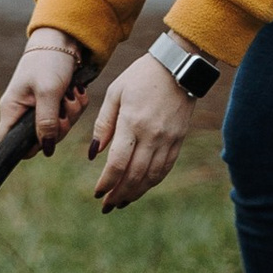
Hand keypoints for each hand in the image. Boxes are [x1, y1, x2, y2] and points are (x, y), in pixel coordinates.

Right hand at [0, 28, 92, 151]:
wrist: (64, 37)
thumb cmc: (49, 60)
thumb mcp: (48, 92)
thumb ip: (46, 122)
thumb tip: (45, 148)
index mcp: (12, 108)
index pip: (9, 143)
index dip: (28, 148)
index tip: (47, 139)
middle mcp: (23, 111)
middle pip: (41, 138)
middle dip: (59, 126)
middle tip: (65, 108)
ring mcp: (39, 106)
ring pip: (58, 127)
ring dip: (71, 113)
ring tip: (72, 93)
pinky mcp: (55, 101)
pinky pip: (68, 115)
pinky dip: (76, 105)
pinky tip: (76, 90)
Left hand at [87, 50, 194, 210]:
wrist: (178, 66)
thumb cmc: (140, 76)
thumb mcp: (115, 92)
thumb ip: (104, 123)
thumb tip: (93, 153)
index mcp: (132, 122)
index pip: (117, 162)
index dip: (106, 182)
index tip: (97, 193)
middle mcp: (151, 134)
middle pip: (134, 175)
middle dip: (119, 194)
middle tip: (107, 206)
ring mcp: (168, 139)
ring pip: (151, 176)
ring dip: (135, 192)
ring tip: (122, 201)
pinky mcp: (178, 139)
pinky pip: (165, 168)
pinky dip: (152, 181)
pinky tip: (141, 187)